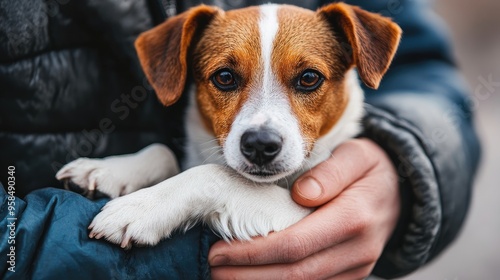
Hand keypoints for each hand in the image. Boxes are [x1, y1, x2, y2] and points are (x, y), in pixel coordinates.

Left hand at [209, 139, 399, 278]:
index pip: (295, 245)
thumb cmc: (369, 169)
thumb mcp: (356, 155)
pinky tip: (255, 277)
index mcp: (354, 218)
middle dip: (248, 276)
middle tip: (212, 269)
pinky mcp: (351, 276)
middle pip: (295, 275)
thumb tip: (301, 194)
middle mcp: (357, 251)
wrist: (401, 191)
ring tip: (225, 277)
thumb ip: (330, 172)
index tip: (218, 251)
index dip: (253, 253)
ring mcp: (357, 268)